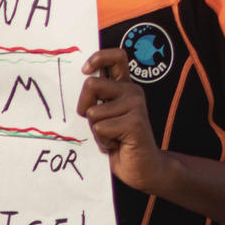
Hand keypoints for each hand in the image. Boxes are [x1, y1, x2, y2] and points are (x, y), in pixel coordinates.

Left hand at [77, 48, 168, 191]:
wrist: (142, 167)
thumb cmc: (119, 143)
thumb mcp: (105, 116)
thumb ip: (98, 99)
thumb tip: (82, 82)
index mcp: (124, 88)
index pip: (116, 57)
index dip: (98, 58)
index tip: (85, 70)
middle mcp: (132, 92)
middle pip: (91, 84)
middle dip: (84, 107)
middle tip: (98, 124)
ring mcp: (135, 105)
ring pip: (93, 112)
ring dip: (96, 131)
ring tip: (112, 138)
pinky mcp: (134, 121)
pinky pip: (100, 128)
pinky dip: (103, 142)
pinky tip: (118, 145)